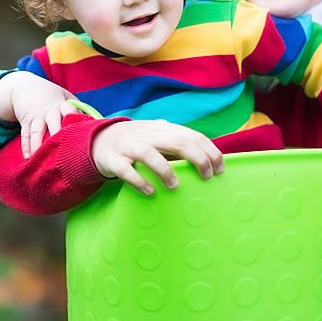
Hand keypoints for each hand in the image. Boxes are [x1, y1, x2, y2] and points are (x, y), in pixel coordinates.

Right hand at [0, 71, 78, 157]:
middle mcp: (49, 111)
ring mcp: (36, 117)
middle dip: (55, 133)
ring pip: (36, 131)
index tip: (78, 130)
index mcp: (62, 105)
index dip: (74, 118)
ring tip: (38, 157)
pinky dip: (26, 146)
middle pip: (52, 121)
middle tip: (58, 146)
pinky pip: (25, 135)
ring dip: (37, 144)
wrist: (28, 89)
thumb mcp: (67, 98)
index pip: (70, 110)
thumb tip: (97, 125)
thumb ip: (79, 110)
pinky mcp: (26, 122)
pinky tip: (28, 157)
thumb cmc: (54, 99)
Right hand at [91, 120, 224, 195]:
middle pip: (177, 142)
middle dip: (197, 158)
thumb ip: (179, 145)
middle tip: (207, 176)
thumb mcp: (159, 138)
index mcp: (162, 129)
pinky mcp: (113, 160)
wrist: (100, 140)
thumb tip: (208, 161)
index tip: (220, 168)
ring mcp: (129, 146)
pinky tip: (150, 191)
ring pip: (149, 154)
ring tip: (175, 186)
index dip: (209, 150)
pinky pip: (126, 170)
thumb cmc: (139, 143)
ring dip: (165, 170)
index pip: (191, 135)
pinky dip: (139, 181)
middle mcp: (147, 134)